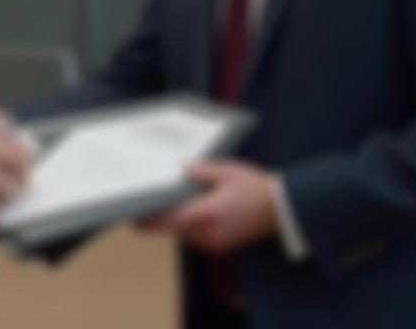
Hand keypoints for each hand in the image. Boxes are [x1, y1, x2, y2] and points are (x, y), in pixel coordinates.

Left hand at [136, 160, 276, 252]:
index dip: (150, 222)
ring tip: (180, 202)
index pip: (169, 222)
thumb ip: (201, 171)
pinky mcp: (220, 246)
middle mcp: (208, 233)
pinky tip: (198, 210)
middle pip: (174, 229)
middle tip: (152, 203)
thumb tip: (180, 169)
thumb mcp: (227, 172)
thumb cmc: (255, 188)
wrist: (281, 210)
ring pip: (184, 234)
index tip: (133, 220)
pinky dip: (192, 226)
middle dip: (164, 218)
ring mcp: (215, 243)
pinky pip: (196, 238)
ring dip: (179, 222)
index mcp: (207, 214)